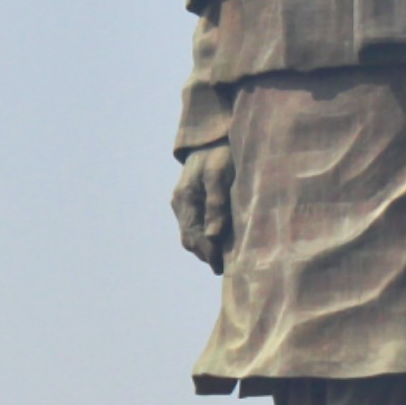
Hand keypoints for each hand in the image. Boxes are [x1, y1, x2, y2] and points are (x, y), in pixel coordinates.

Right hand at [171, 146, 234, 271]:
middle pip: (189, 239)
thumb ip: (217, 203)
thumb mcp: (220, 175)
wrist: (212, 136)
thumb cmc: (219, 153)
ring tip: (223, 260)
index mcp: (185, 198)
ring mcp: (182, 202)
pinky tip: (218, 242)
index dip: (208, 254)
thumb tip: (213, 235)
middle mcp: (180, 203)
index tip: (224, 267)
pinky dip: (204, 237)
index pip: (193, 236)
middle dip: (206, 255)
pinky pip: (194, 225)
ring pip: (190, 234)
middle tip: (226, 268)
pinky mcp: (190, 200)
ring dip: (204, 248)